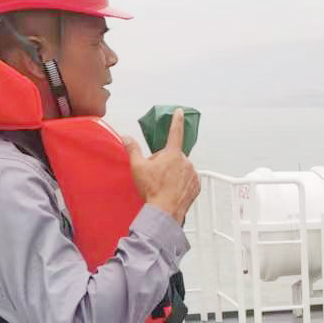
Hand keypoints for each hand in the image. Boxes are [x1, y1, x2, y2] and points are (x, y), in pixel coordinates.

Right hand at [127, 107, 199, 224]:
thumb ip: (133, 150)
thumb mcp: (138, 167)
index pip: (175, 132)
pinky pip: (188, 180)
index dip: (176, 120)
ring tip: (163, 185)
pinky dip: (181, 184)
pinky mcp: (196, 186)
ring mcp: (193, 174)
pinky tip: (172, 191)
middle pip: (173, 157)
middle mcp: (186, 161)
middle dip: (165, 162)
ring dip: (173, 174)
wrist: (165, 211)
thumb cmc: (152, 189)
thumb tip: (126, 137)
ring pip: (181, 169)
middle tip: (155, 175)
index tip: (180, 111)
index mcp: (173, 154)